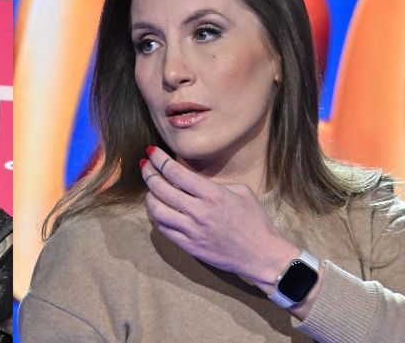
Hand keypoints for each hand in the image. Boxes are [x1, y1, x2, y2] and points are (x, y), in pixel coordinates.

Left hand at [141, 147, 298, 291]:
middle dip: (148, 174)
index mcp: (212, 194)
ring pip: (157, 211)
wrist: (262, 255)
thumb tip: (191, 180)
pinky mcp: (189, 247)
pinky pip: (164, 230)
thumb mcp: (241, 192)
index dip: (159, 159)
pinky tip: (158, 210)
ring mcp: (192, 231)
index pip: (175, 172)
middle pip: (160, 189)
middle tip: (145, 166)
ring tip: (150, 190)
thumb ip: (214, 184)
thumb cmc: (255, 221)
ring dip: (149, 197)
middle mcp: (199, 212)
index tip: (151, 151)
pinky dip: (156, 217)